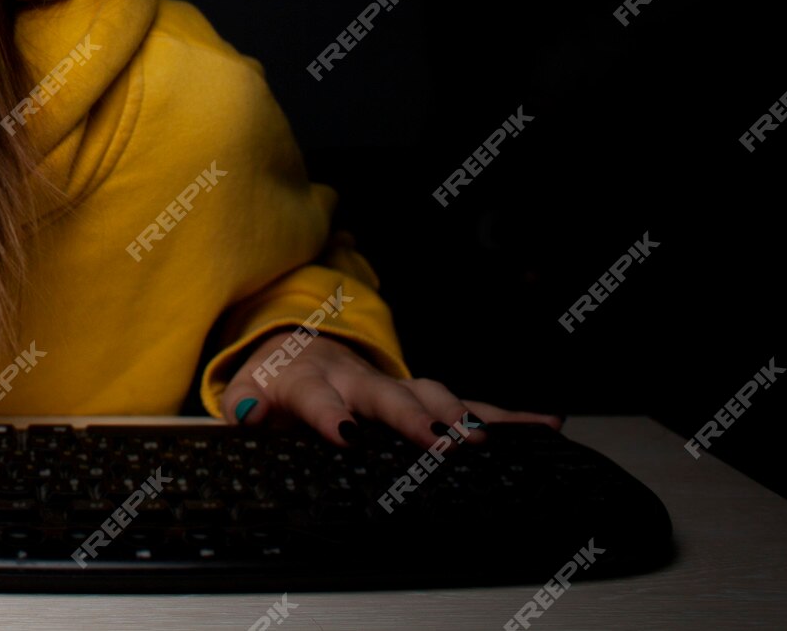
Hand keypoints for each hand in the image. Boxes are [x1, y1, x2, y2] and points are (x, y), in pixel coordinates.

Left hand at [216, 326, 563, 450]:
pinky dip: (506, 417)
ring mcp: (396, 386)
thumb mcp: (248, 390)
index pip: (320, 400)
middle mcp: (360, 379)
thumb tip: (243, 411)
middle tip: (438, 439)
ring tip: (487, 439)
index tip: (347, 434)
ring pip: (435, 396)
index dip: (332, 416)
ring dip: (461, 416)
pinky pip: (466, 405)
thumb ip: (245, 402)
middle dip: (414, 417)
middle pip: (389, 397)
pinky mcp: (422, 397)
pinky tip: (544, 425)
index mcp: (312, 381)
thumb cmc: (278, 380)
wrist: (298, 348)